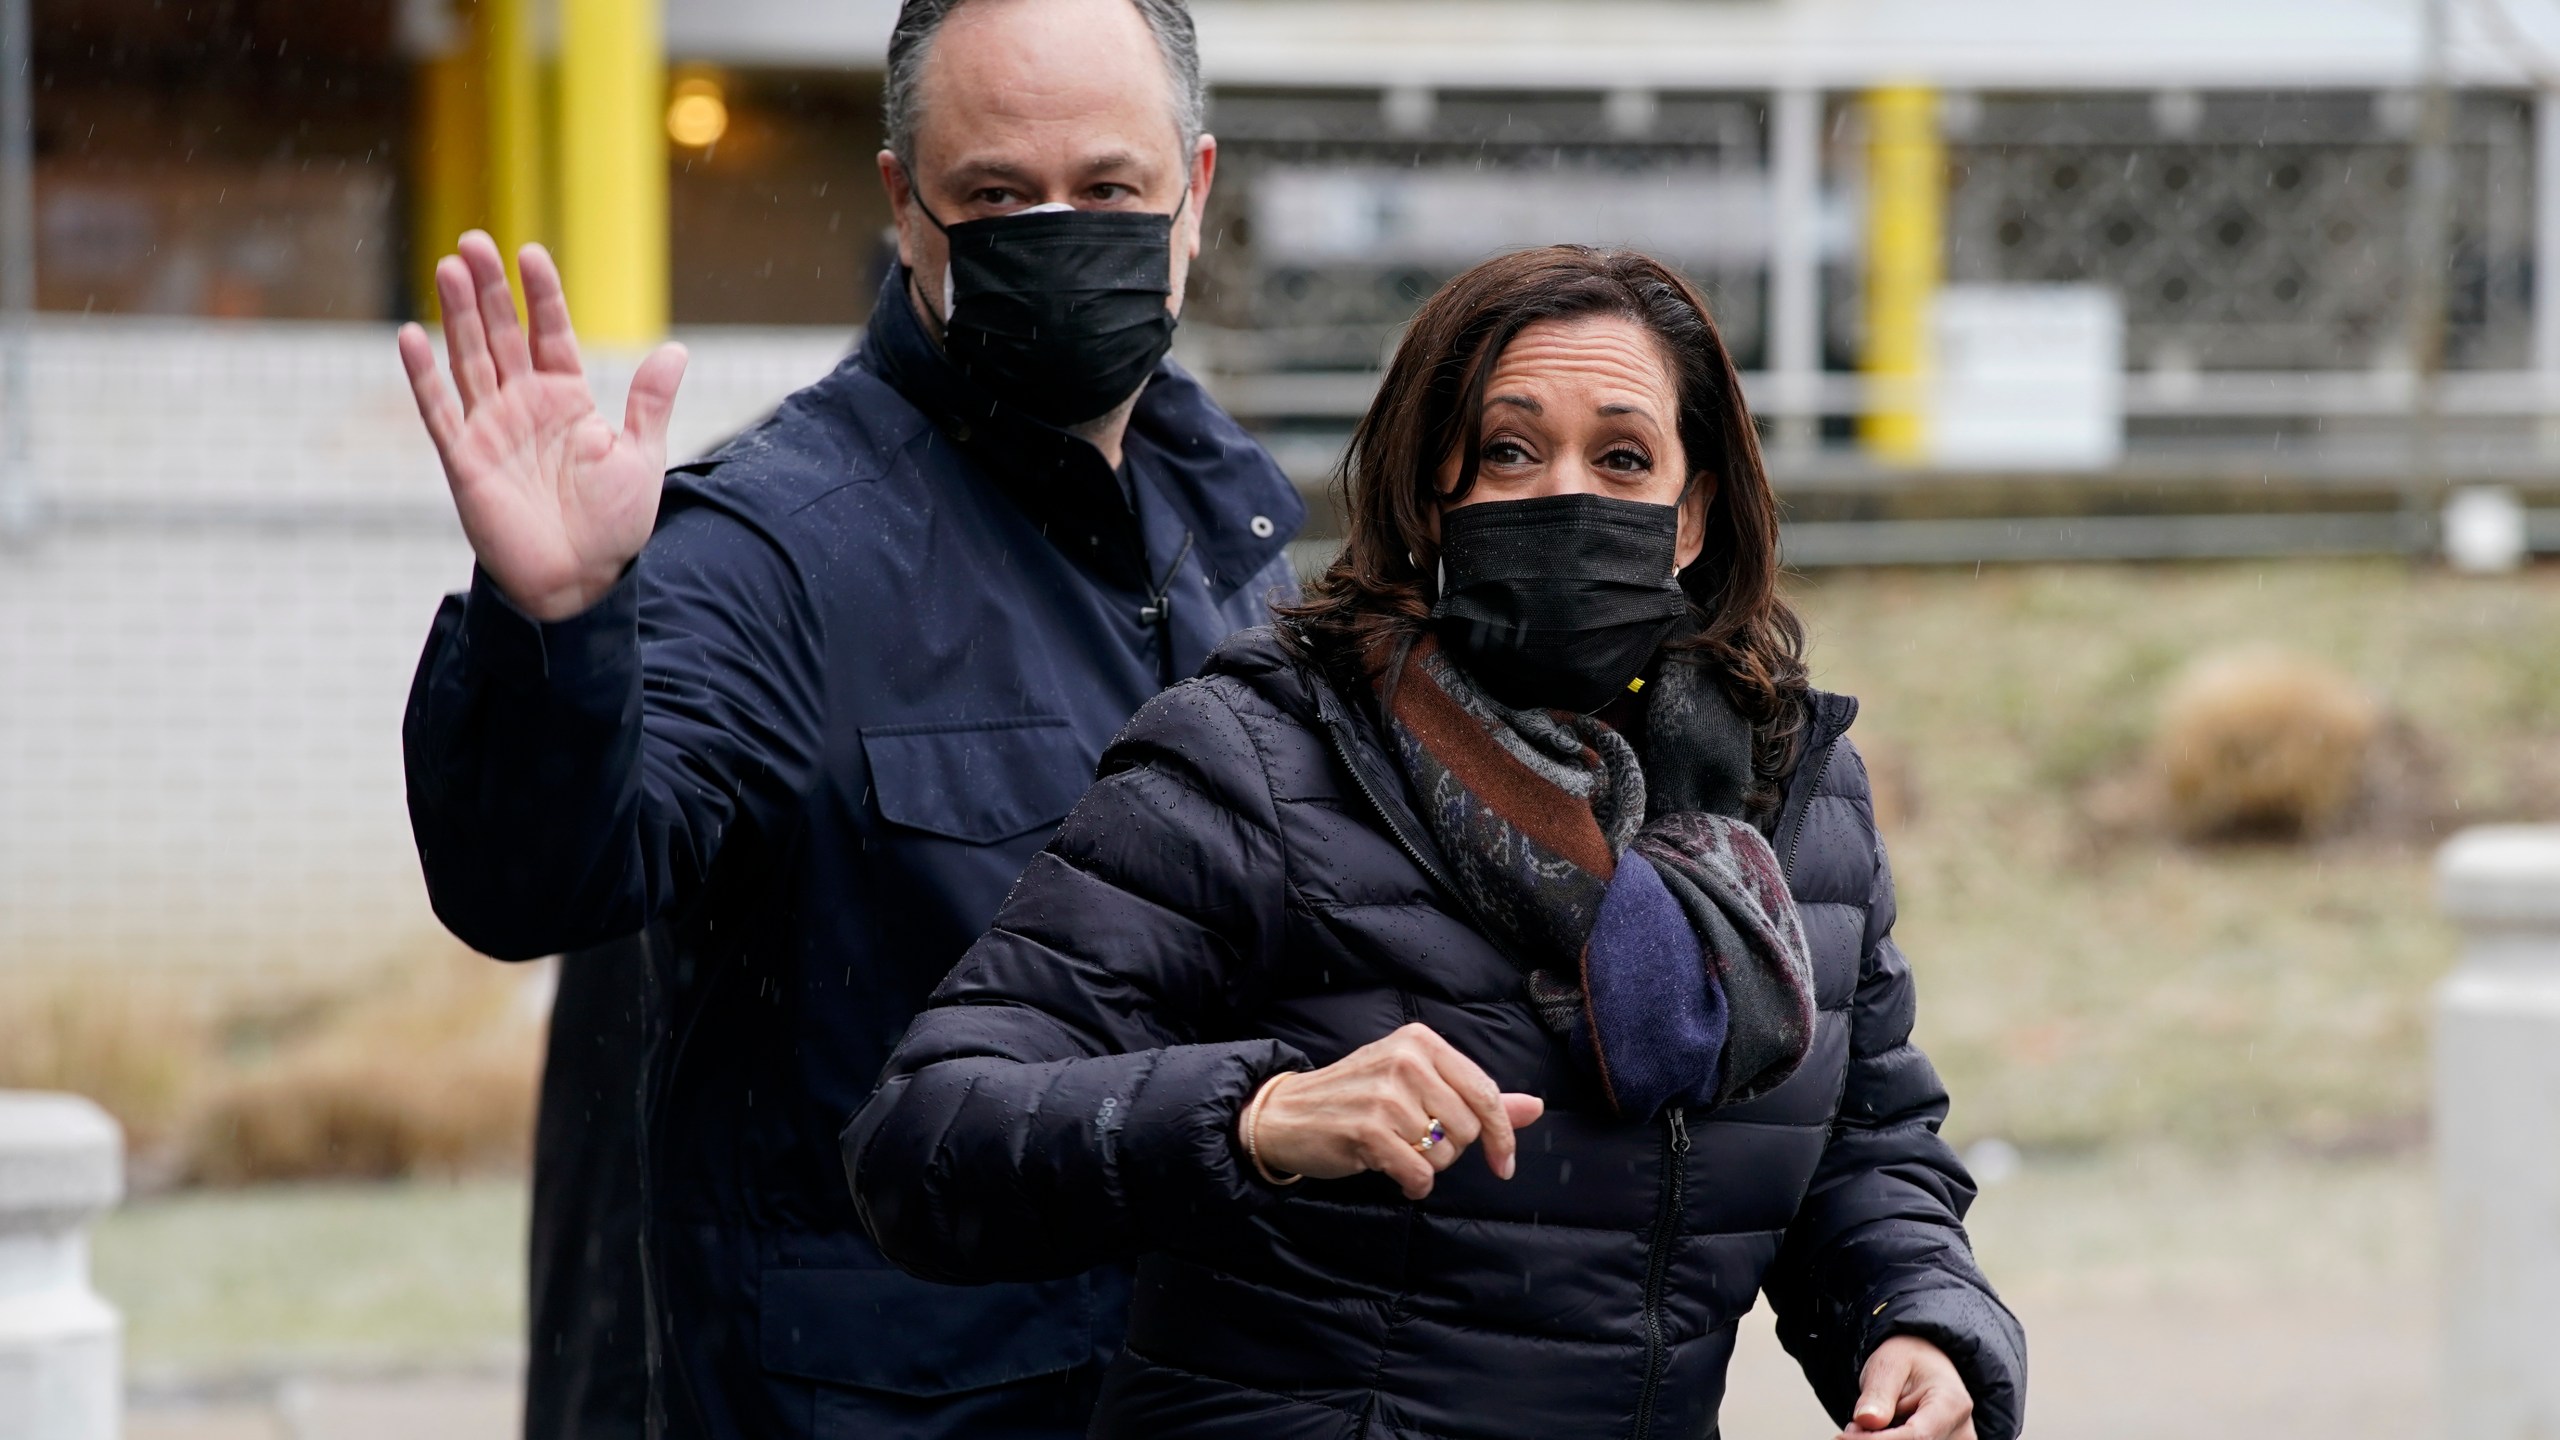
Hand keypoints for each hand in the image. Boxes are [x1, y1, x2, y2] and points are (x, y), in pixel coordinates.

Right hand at [397, 231, 688, 621]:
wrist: (582, 582)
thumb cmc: (613, 525)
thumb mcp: (641, 456)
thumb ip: (650, 403)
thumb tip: (675, 349)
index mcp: (567, 399)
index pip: (549, 332)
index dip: (541, 294)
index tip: (532, 252)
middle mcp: (524, 406)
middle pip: (500, 334)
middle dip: (489, 288)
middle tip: (473, 239)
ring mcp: (491, 429)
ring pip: (468, 359)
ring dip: (456, 315)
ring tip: (448, 267)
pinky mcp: (464, 460)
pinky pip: (439, 411)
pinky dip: (423, 376)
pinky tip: (410, 335)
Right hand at [1247, 1023, 1544, 1199]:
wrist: (1287, 1113)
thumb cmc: (1358, 1098)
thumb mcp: (1417, 1083)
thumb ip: (1476, 1095)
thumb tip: (1535, 1109)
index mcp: (1422, 1042)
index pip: (1486, 1093)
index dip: (1502, 1136)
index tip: (1502, 1164)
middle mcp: (1406, 1061)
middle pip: (1468, 1128)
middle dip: (1449, 1148)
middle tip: (1414, 1142)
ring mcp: (1386, 1095)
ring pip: (1444, 1153)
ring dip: (1427, 1165)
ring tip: (1397, 1150)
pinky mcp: (1368, 1130)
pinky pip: (1419, 1174)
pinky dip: (1413, 1184)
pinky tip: (1394, 1174)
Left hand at [1843, 1335, 1976, 1439]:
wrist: (1926, 1364)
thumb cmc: (1909, 1360)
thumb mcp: (1888, 1363)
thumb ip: (1877, 1393)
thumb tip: (1866, 1420)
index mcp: (1952, 1404)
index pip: (1916, 1436)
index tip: (1844, 1436)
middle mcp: (1962, 1431)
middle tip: (1854, 1425)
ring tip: (1870, 1422)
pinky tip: (1881, 1432)